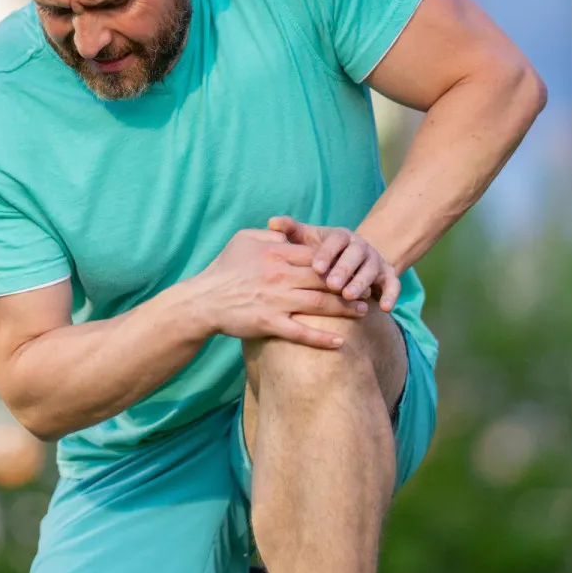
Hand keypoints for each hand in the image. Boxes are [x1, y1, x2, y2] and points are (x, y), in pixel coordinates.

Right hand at [189, 229, 368, 348]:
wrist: (202, 301)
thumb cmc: (223, 269)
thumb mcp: (243, 239)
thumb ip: (270, 234)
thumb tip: (289, 230)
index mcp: (276, 254)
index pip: (316, 256)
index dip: (339, 261)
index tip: (354, 266)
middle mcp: (280, 276)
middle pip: (325, 279)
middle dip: (351, 285)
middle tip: (368, 289)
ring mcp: (276, 301)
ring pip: (320, 304)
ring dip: (345, 309)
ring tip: (363, 312)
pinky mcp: (269, 323)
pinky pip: (301, 333)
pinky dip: (322, 339)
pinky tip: (340, 342)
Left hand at [267, 216, 400, 311]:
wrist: (354, 258)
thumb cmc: (321, 251)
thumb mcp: (307, 239)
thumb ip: (291, 230)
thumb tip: (272, 221)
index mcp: (341, 236)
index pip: (335, 241)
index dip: (327, 253)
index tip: (316, 267)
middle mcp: (360, 246)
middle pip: (354, 256)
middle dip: (344, 270)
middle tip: (332, 285)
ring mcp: (375, 261)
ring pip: (371, 270)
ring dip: (362, 283)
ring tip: (350, 296)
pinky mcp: (387, 276)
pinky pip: (393, 285)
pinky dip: (391, 295)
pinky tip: (385, 308)